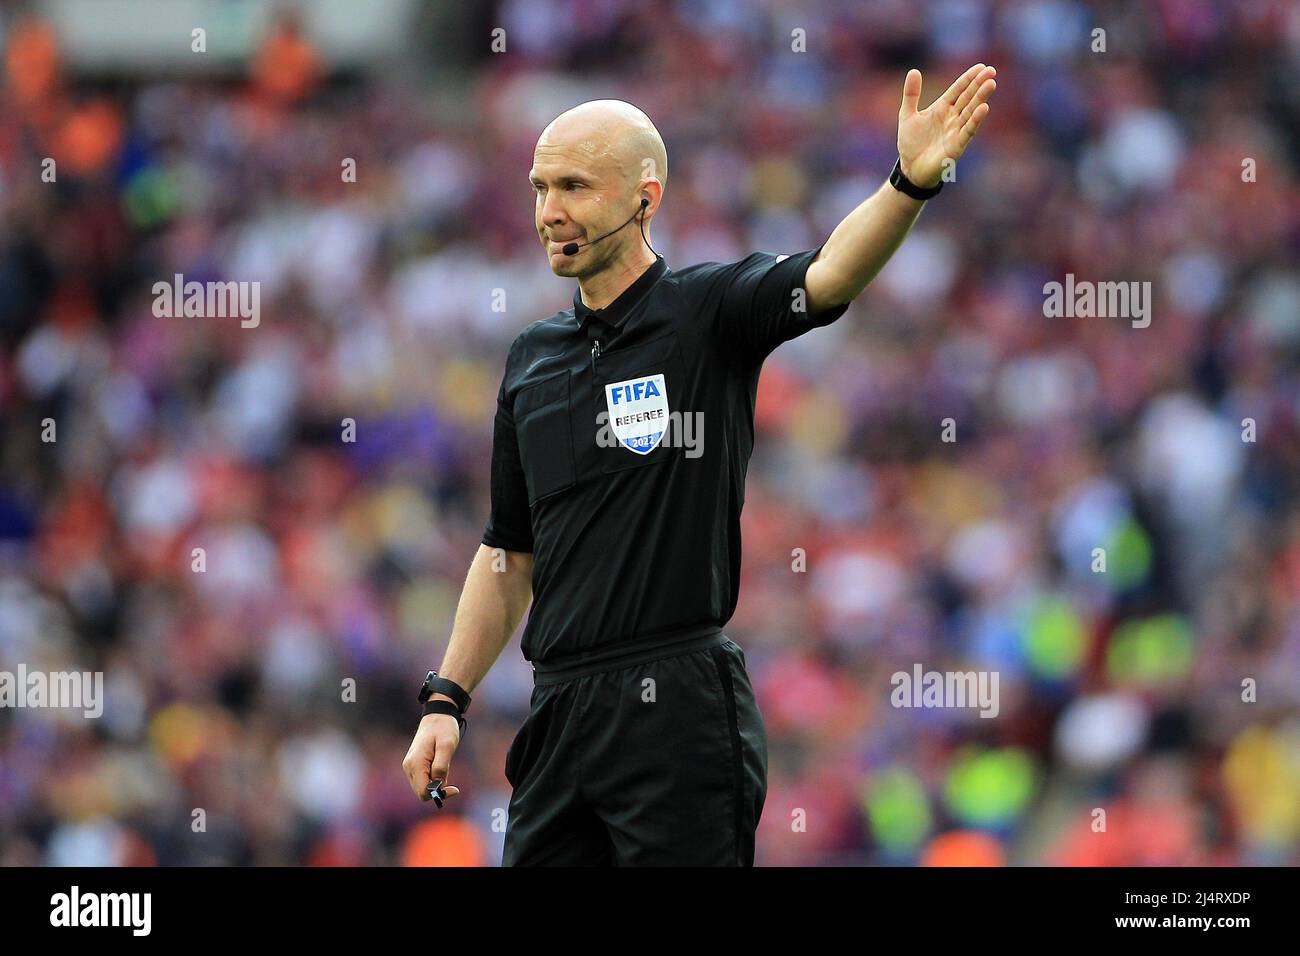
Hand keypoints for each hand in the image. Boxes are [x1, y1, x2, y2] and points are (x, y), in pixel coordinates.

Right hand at [402, 711, 461, 803]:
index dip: (438, 794)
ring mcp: (410, 766)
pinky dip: (433, 780)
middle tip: (452, 783)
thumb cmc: (443, 728)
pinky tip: (441, 768)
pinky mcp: (414, 765)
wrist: (437, 715)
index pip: (423, 792)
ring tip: (446, 768)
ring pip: (422, 787)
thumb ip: (441, 766)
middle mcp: (409, 767)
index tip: (455, 789)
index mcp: (415, 763)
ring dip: (435, 784)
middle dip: (437, 790)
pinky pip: (423, 780)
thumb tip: (439, 785)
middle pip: (421, 792)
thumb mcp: (447, 746)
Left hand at [897, 63, 996, 188]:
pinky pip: (968, 131)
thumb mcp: (907, 115)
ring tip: (990, 84)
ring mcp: (956, 131)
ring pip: (971, 111)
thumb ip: (911, 95)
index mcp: (942, 108)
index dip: (968, 79)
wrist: (910, 169)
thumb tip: (914, 70)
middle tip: (991, 71)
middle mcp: (952, 118)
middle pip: (968, 98)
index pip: (958, 90)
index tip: (981, 67)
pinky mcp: (957, 145)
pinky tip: (984, 108)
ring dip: (980, 98)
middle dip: (979, 85)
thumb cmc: (911, 143)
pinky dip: (975, 120)